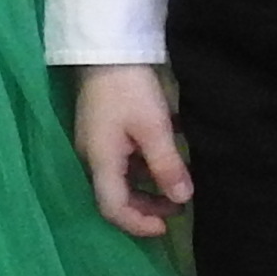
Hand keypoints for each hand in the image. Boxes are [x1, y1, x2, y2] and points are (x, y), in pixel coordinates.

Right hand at [72, 64, 193, 239]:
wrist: (109, 47)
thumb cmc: (130, 88)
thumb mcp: (154, 127)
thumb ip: (167, 164)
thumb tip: (182, 198)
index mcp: (101, 161)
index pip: (113, 207)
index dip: (138, 224)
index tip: (165, 228)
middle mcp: (94, 156)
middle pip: (117, 195)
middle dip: (148, 206)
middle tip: (179, 206)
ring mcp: (99, 142)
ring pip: (124, 176)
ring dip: (151, 184)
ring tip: (181, 183)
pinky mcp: (107, 128)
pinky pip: (126, 157)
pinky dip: (147, 163)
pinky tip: (171, 154)